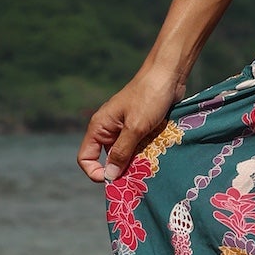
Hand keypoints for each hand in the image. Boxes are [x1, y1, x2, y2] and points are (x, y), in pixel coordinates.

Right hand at [77, 63, 184, 182]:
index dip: (95, 172)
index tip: (114, 180)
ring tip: (150, 168)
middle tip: (137, 178)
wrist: (168, 74)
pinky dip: (145, 154)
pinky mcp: (140, 127)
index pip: (85, 157)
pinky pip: (138, 147)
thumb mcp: (135, 127)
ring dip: (136, 163)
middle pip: (107, 159)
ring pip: (125, 155)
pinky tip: (157, 158)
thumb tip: (109, 177)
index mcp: (100, 127)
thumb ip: (121, 153)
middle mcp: (109, 129)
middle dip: (121, 170)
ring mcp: (125, 128)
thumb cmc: (149, 97)